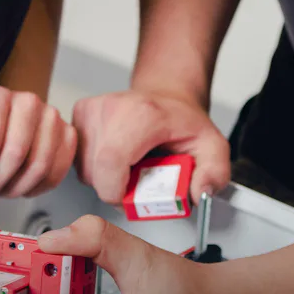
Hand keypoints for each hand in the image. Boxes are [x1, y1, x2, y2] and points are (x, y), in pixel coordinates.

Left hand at [0, 86, 77, 199]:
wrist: (15, 117)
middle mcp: (28, 103)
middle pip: (16, 153)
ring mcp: (52, 118)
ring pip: (38, 166)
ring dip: (17, 187)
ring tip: (3, 188)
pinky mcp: (68, 136)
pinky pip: (55, 173)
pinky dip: (36, 187)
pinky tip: (22, 186)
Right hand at [71, 90, 230, 204]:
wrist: (167, 96)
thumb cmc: (183, 123)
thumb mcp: (212, 147)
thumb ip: (214, 173)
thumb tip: (200, 193)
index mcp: (142, 114)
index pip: (110, 163)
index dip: (116, 191)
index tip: (132, 196)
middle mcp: (112, 107)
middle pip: (95, 173)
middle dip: (115, 189)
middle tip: (138, 180)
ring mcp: (92, 109)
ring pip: (84, 170)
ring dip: (105, 179)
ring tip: (129, 166)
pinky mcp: (80, 114)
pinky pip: (78, 159)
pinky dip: (95, 167)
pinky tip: (116, 158)